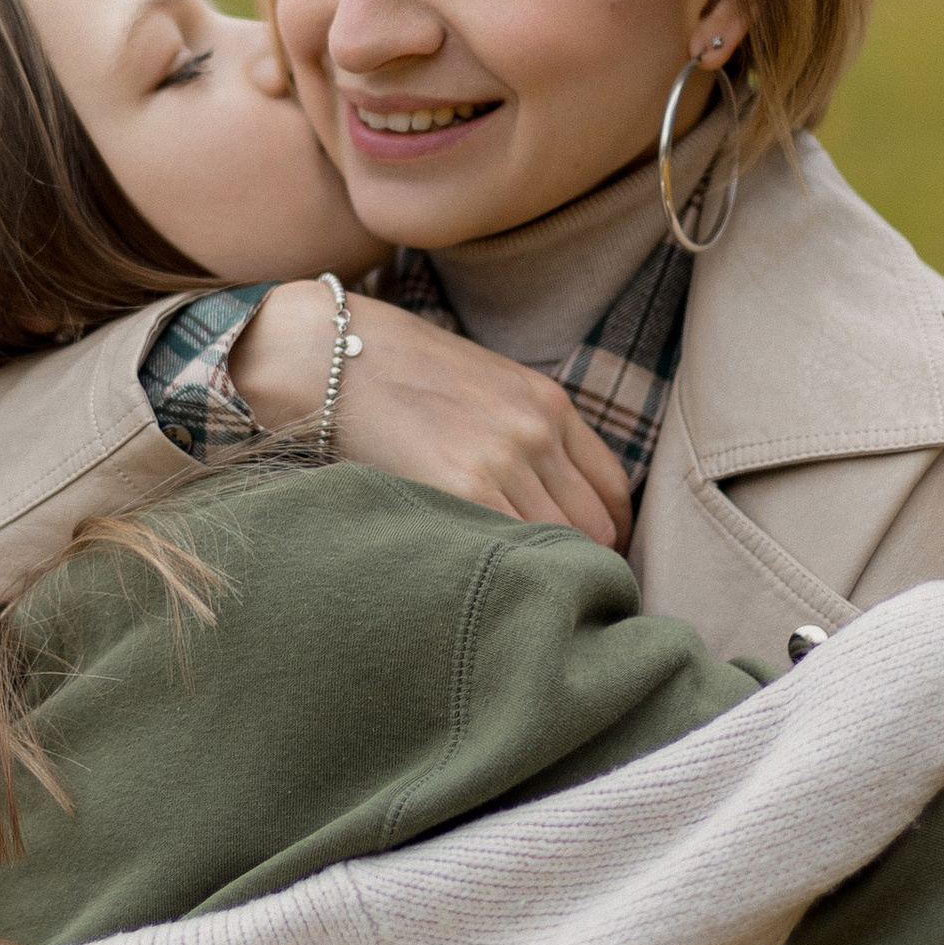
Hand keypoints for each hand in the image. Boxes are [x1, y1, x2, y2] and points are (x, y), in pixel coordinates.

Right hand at [231, 287, 630, 548]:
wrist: (330, 352)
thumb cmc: (396, 372)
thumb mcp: (484, 385)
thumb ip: (526, 431)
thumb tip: (553, 503)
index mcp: (549, 402)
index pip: (613, 489)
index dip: (610, 532)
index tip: (591, 556)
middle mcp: (536, 430)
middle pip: (594, 526)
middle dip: (582, 560)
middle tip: (554, 588)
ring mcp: (504, 459)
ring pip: (558, 546)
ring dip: (544, 573)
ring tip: (517, 592)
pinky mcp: (463, 486)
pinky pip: (513, 549)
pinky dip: (511, 571)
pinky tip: (487, 582)